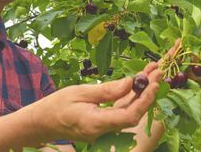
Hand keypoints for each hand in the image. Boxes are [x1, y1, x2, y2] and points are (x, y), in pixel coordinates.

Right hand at [23, 64, 161, 143]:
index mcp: (96, 123)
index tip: (154, 83)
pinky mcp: (104, 124)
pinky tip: (138, 82)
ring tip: (151, 71)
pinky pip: (122, 110)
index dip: (145, 101)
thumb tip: (131, 82)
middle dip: (148, 92)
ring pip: (129, 110)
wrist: (42, 123)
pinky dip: (131, 96)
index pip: (129, 116)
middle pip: (134, 113)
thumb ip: (107, 90)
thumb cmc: (56, 106)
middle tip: (158, 70)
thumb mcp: (80, 92)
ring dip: (142, 92)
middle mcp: (104, 130)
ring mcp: (105, 129)